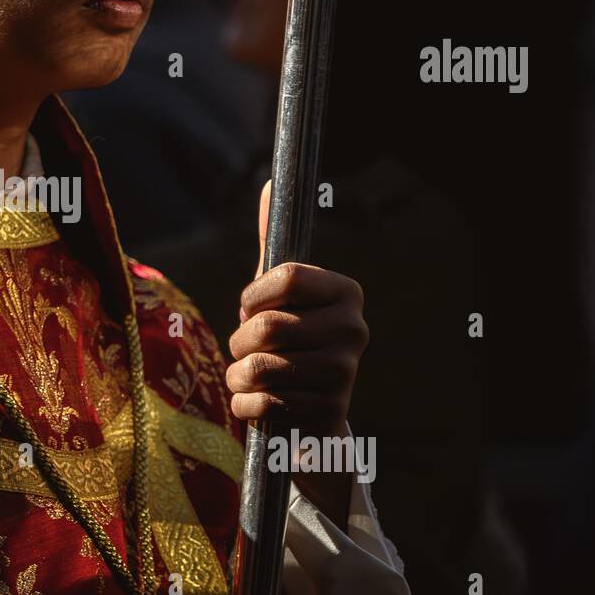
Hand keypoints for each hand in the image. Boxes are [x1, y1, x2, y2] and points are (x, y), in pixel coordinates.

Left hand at [225, 180, 368, 523]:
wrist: (308, 410)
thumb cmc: (286, 340)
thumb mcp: (277, 292)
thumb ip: (274, 242)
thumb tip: (271, 182)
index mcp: (346, 292)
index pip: (284, 276)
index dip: (253, 296)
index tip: (251, 307)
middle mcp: (355, 329)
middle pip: (266, 327)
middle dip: (240, 342)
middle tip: (247, 350)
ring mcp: (346, 372)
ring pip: (259, 366)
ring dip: (238, 375)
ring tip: (248, 377)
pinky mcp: (330, 412)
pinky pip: (263, 402)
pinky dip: (246, 405)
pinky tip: (258, 403)